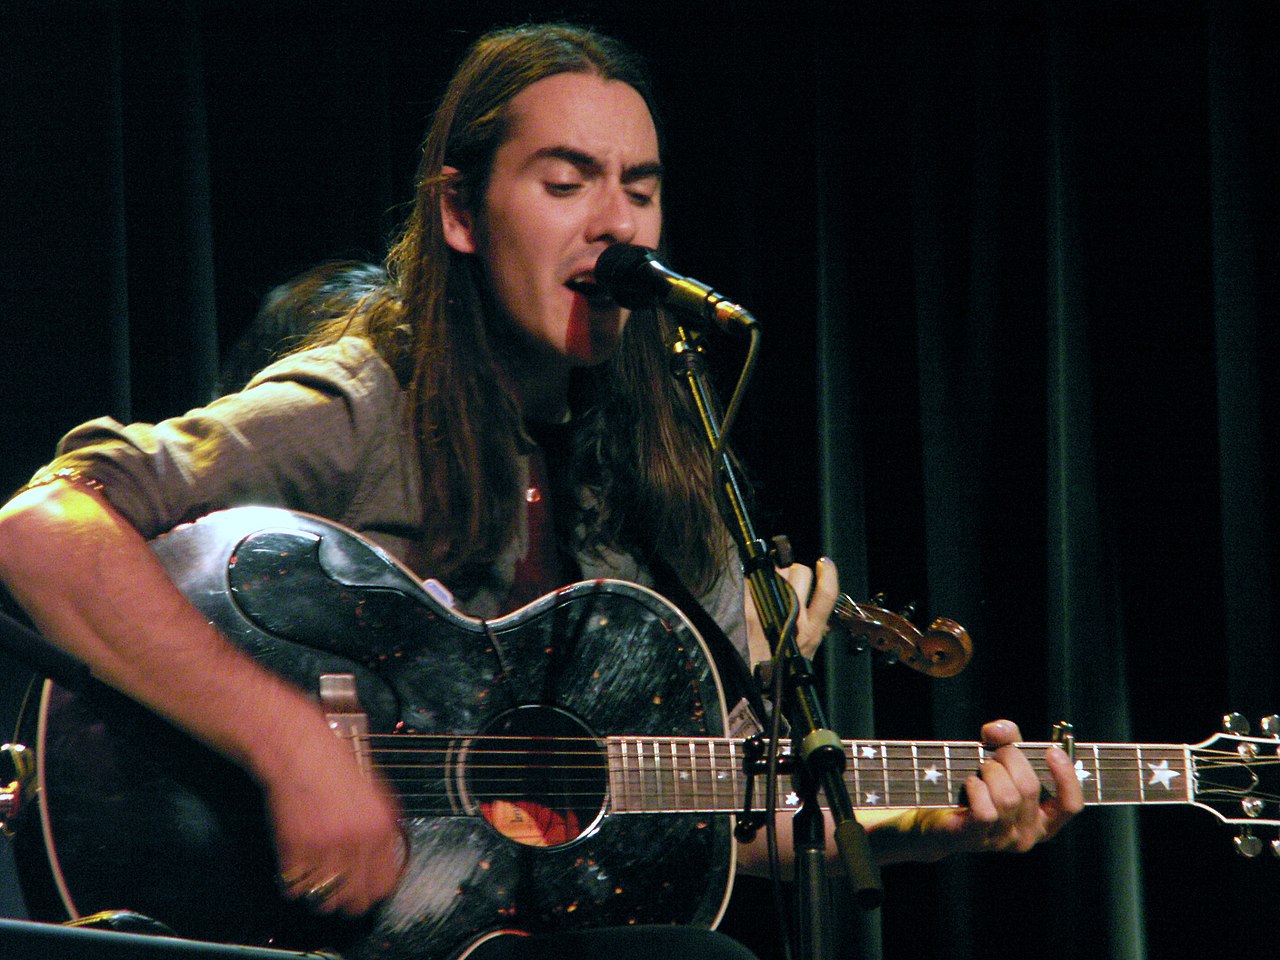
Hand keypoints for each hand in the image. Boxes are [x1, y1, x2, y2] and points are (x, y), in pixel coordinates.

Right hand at [267, 720, 406, 915]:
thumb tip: (385, 858)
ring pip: (324, 899)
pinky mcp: (295, 848)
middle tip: (336, 891)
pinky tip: (296, 865)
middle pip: (355, 900)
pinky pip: (295, 886)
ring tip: (314, 879)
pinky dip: (293, 882)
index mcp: (381, 828)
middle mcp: (357, 841)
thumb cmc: (335, 765)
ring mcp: (325, 847)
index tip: (362, 891)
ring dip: (318, 893)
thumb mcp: (375, 792)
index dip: (371, 893)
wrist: (300, 751)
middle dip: (345, 900)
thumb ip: (381, 828)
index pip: (384, 885)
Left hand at [745, 557, 839, 664]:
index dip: (828, 574)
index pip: (827, 594)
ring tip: (775, 584)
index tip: (824, 562)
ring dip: (778, 572)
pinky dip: (755, 579)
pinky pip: (754, 582)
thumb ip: (821, 620)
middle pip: (801, 573)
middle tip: (792, 579)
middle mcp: (796, 620)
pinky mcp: (752, 613)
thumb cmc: (790, 660)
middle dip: (797, 570)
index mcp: (814, 627)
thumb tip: (822, 593)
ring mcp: (772, 613)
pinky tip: (758, 585)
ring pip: (779, 573)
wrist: (765, 680)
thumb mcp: (814, 642)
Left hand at [909, 719, 1082, 857]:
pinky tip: (970, 783)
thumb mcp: (1001, 761)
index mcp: (1044, 821)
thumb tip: (997, 730)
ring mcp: (1002, 841)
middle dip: (1010, 759)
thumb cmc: (979, 788)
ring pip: (1007, 798)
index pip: (1070, 805)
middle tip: (994, 753)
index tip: (1052, 751)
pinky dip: (976, 788)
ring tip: (980, 770)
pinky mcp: (976, 839)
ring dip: (990, 772)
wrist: (939, 818)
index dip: (1066, 777)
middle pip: (1029, 788)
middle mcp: (1028, 836)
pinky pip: (986, 811)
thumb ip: (1008, 740)